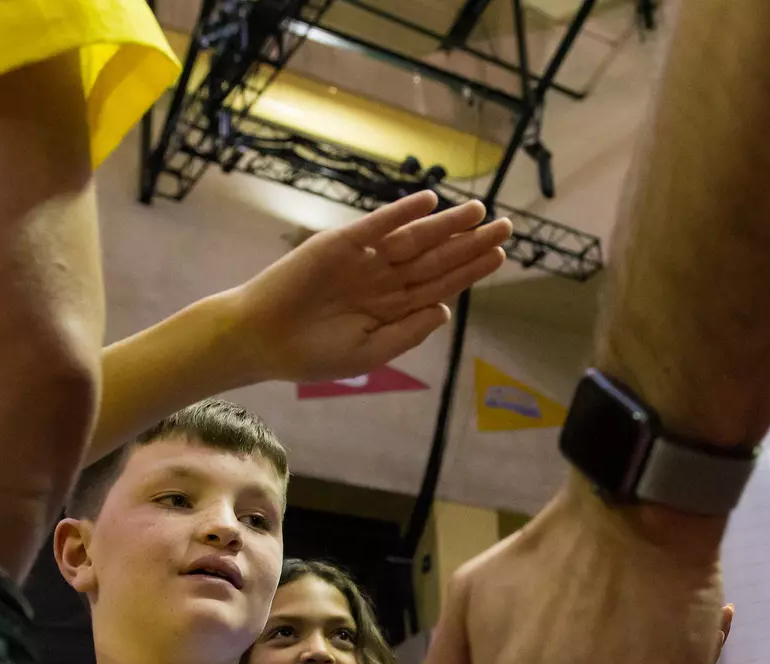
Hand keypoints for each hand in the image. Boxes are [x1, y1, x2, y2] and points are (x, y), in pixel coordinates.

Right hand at [235, 192, 510, 381]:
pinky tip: (430, 203)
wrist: (263, 339)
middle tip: (506, 226)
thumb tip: (446, 310)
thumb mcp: (370, 353)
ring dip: (446, 224)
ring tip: (478, 211)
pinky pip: (378, 225)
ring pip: (414, 238)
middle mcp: (384, 279)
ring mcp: (364, 259)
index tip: (500, 256)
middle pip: (436, 258)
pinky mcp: (341, 243)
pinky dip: (403, 213)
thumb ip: (408, 332)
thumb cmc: (313, 353)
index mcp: (393, 307)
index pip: (440, 285)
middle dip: (470, 243)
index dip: (470, 270)